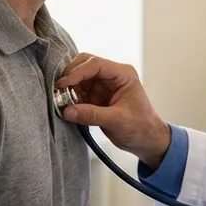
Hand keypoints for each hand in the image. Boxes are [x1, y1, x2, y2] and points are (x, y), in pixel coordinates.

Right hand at [56, 53, 170, 167]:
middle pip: (84, 65)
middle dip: (70, 76)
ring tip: (61, 101)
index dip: (77, 72)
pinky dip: (70, 97)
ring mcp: (103, 85)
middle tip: (58, 90)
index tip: (63, 84)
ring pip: (79, 78)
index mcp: (123, 74)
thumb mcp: (117, 121)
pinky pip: (78, 91)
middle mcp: (112, 76)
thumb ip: (92, 115)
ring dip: (68, 87)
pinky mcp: (96, 96)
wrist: (146, 140)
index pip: (96, 64)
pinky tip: (66, 106)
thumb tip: (67, 111)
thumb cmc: (141, 127)